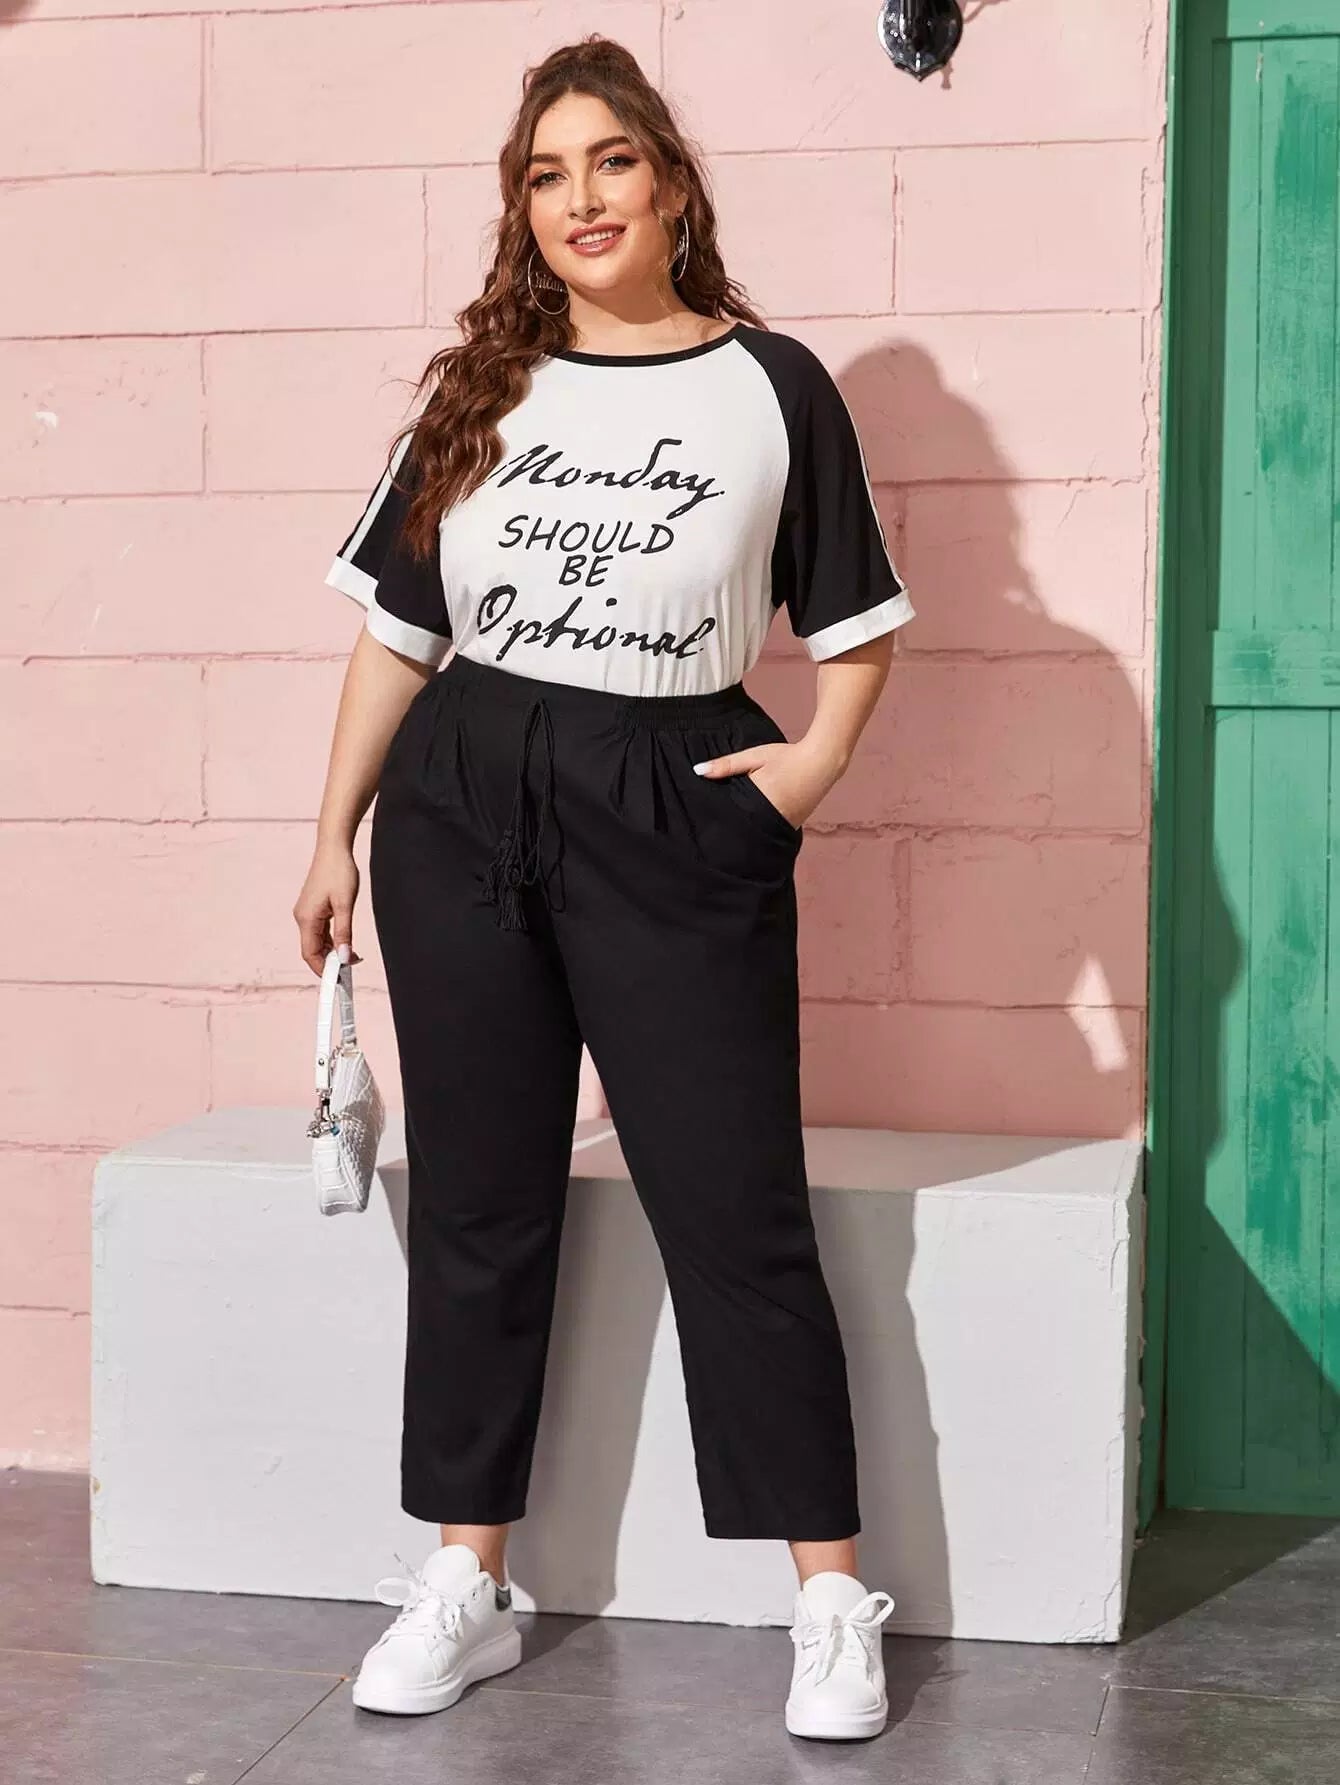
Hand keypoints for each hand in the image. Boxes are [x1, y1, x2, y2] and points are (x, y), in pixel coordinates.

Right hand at [293, 839, 363, 974]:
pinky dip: (331, 940)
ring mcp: (306, 913)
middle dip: (330, 963)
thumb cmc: (339, 871)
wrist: (333, 847)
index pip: (310, 954)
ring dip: (332, 951)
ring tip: (353, 957)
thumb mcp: (345, 904)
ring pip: (316, 941)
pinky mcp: (312, 908)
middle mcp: (302, 918)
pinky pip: (319, 931)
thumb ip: (344, 932)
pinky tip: (345, 943)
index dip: (323, 970)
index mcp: (306, 918)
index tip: (338, 980)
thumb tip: (345, 957)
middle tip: (352, 969)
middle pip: (312, 950)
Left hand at [691, 738, 844, 829]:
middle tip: (714, 832)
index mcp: (759, 802)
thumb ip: (726, 765)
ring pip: (757, 834)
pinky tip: (755, 822)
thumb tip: (698, 771)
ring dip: (747, 830)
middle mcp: (772, 819)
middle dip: (730, 829)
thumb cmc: (786, 757)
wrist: (823, 762)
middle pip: (742, 830)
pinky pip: (771, 832)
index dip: (717, 822)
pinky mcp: (793, 827)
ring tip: (734, 827)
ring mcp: (785, 826)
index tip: (705, 825)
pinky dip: (762, 829)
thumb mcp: (753, 756)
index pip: (730, 818)